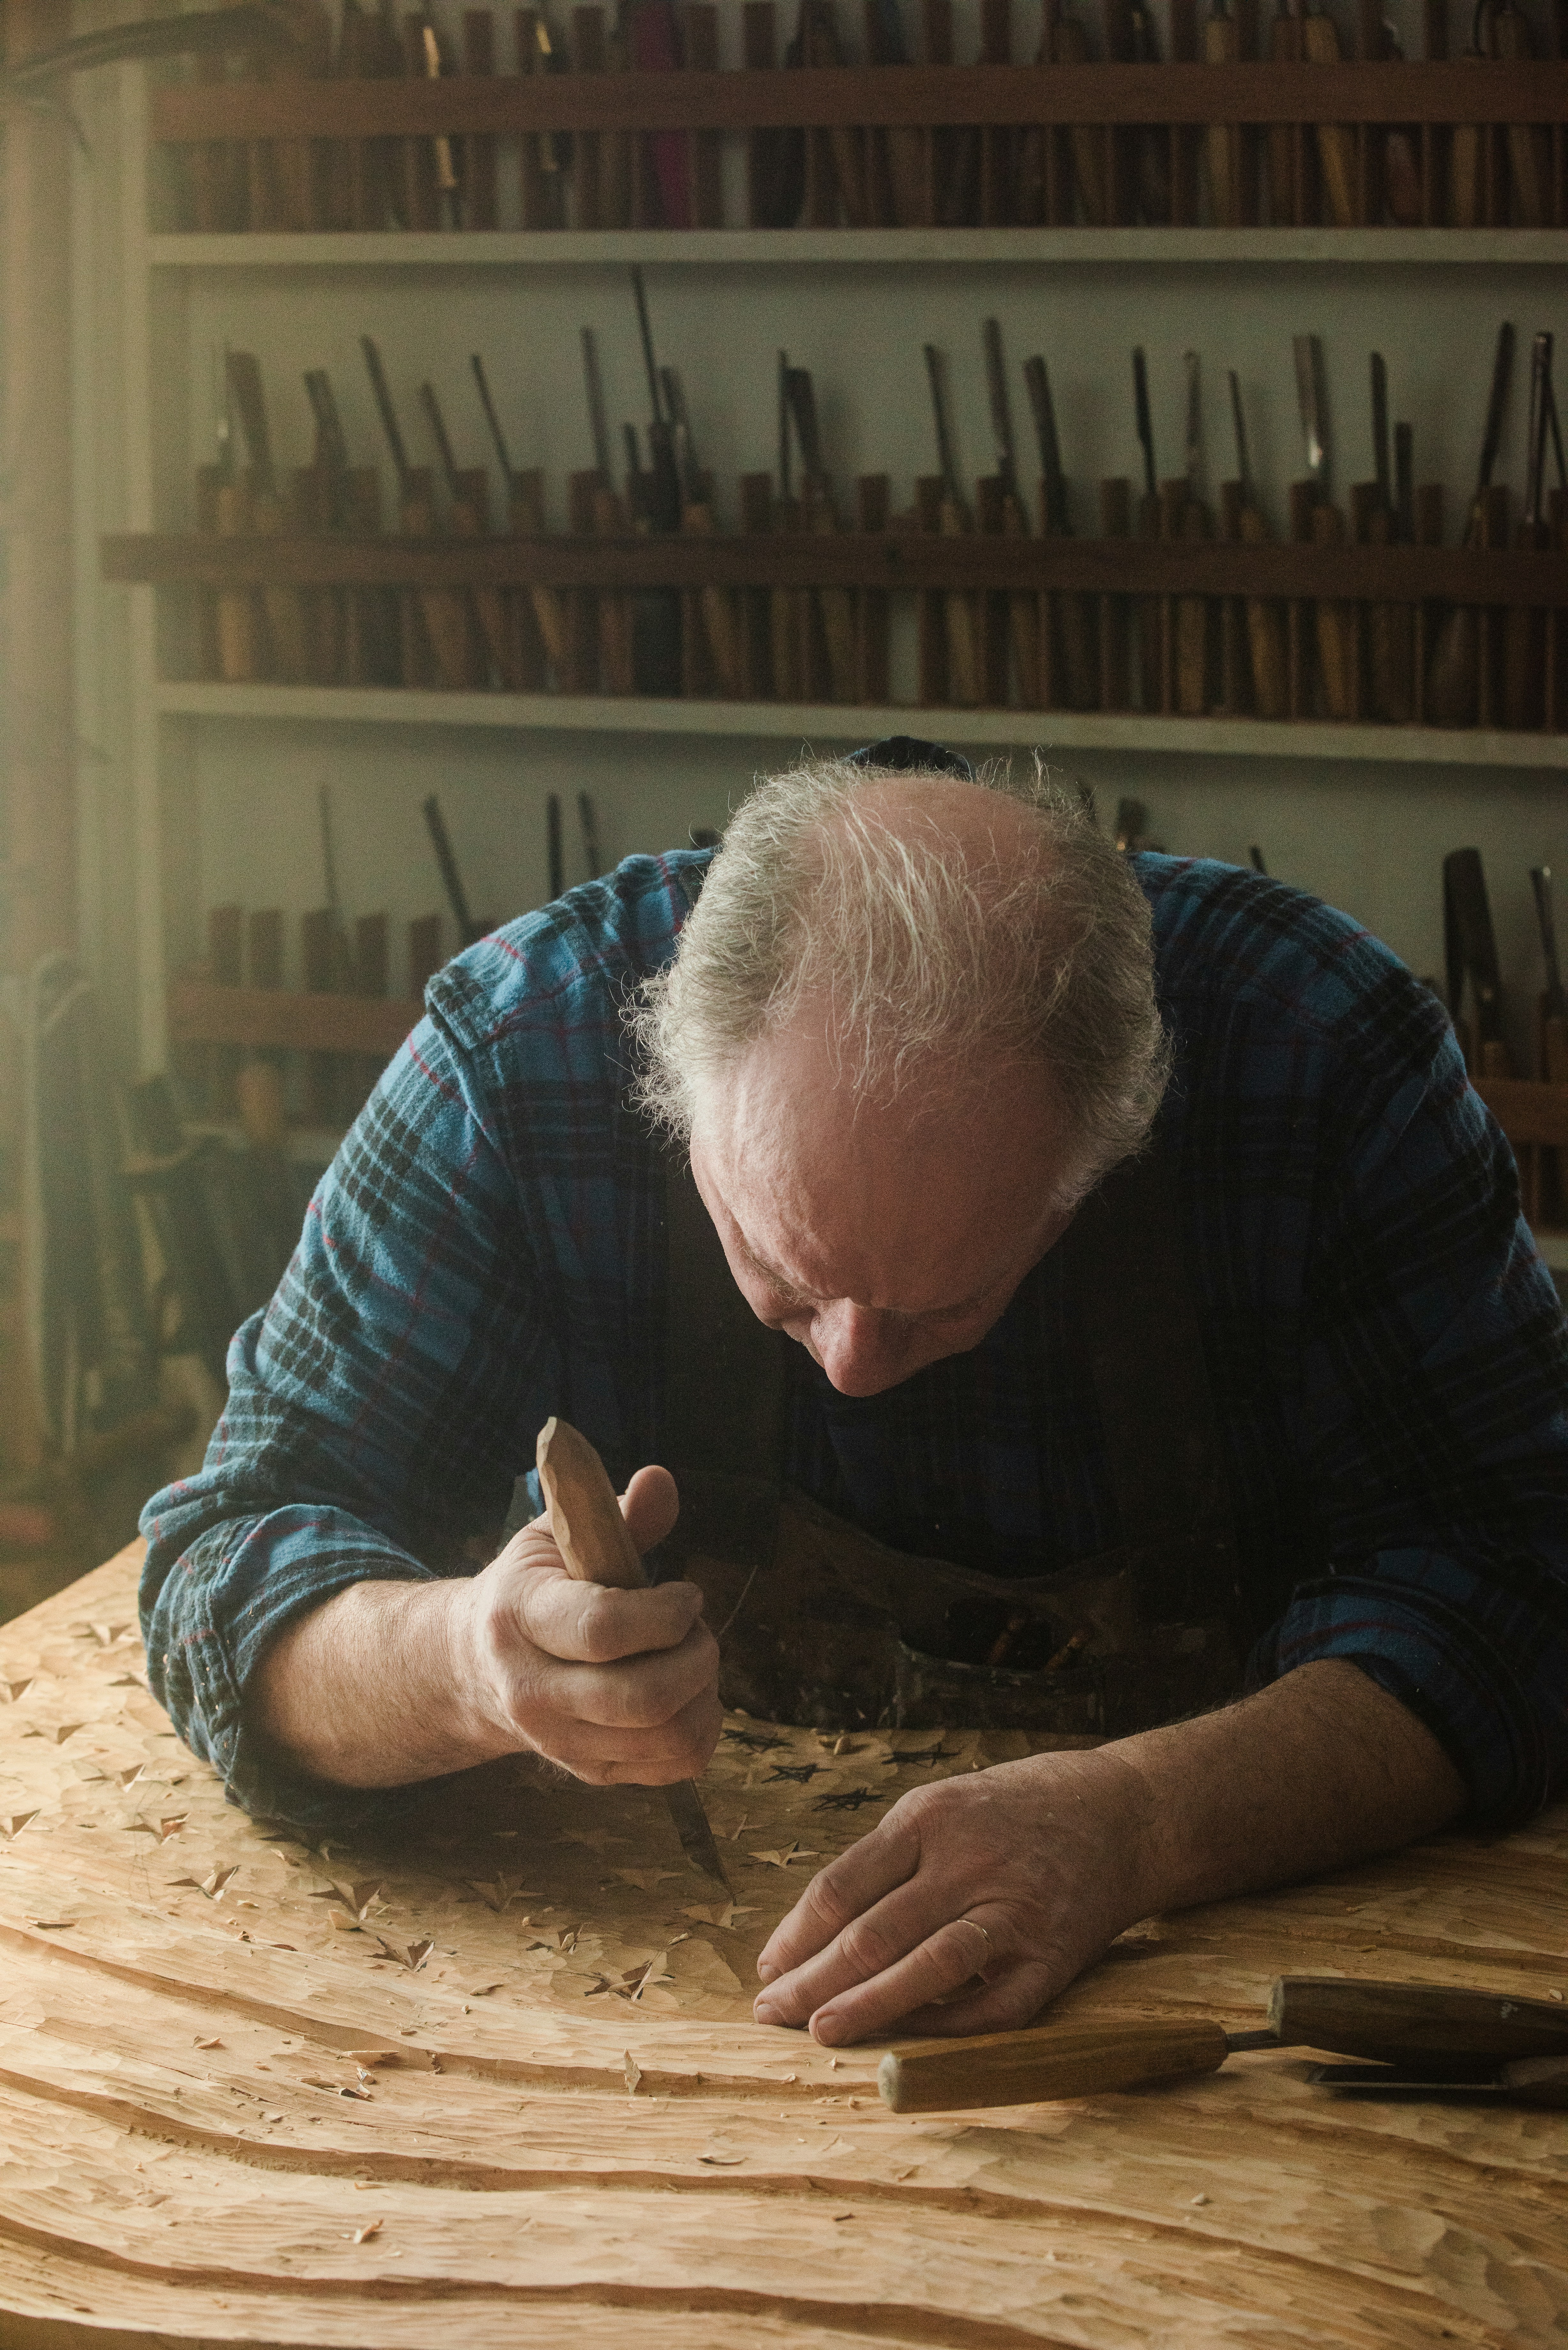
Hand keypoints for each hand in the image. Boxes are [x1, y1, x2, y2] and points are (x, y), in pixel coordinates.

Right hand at [458, 1464, 720, 1787]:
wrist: (475, 1666)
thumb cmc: (532, 1588)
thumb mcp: (555, 1536)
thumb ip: (613, 1512)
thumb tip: (659, 1481)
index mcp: (521, 1618)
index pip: (602, 1629)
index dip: (666, 1611)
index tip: (685, 1594)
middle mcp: (533, 1692)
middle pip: (644, 1698)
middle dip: (697, 1656)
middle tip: (694, 1629)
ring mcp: (560, 1742)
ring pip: (668, 1737)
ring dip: (705, 1693)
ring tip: (691, 1658)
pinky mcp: (589, 1772)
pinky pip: (675, 1765)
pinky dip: (702, 1729)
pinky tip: (686, 1693)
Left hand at [752, 1748, 1149, 2044]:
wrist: (1121, 1813)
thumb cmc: (1014, 1810)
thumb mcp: (942, 1806)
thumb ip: (887, 1861)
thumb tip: (816, 1931)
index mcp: (930, 1819)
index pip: (843, 1886)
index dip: (796, 1934)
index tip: (767, 1968)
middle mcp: (968, 1863)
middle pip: (873, 1932)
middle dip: (813, 1979)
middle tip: (769, 2013)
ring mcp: (1013, 1912)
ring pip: (927, 1969)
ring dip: (867, 2006)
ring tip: (819, 2032)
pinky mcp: (1052, 1957)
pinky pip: (990, 2007)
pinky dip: (944, 2027)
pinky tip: (905, 2042)